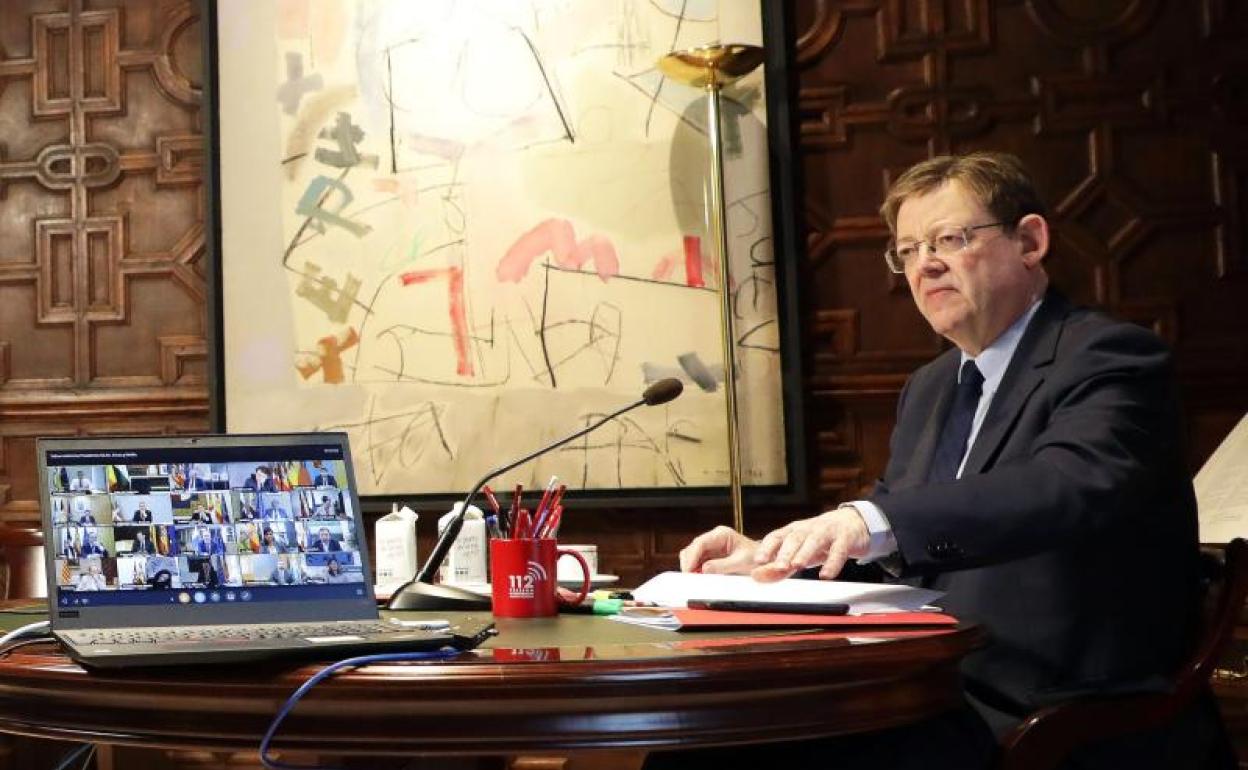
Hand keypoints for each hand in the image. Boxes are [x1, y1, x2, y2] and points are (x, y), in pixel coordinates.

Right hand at [678, 526, 759, 574]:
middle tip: (688, 578)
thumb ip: (722, 566)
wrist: (763, 561)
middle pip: (693, 548)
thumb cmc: (755, 559)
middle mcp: (714, 537)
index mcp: (722, 534)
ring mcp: (711, 546)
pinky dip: (695, 569)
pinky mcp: (710, 555)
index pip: (700, 543)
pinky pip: (697, 561)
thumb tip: (704, 569)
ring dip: (691, 566)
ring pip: (692, 554)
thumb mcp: (741, 563)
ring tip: (693, 579)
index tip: (688, 570)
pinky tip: (697, 577)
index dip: (692, 557)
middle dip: (689, 562)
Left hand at [751, 507, 869, 581]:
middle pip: (794, 538)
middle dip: (785, 552)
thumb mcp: (800, 552)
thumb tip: (756, 576)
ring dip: (805, 552)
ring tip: (797, 565)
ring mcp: (827, 531)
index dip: (766, 548)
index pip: (777, 536)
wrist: (854, 523)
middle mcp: (808, 529)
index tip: (758, 561)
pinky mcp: (845, 538)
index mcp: (794, 530)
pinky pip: (838, 550)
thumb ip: (780, 567)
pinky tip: (826, 575)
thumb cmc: (821, 540)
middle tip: (778, 566)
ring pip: (814, 540)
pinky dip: (832, 563)